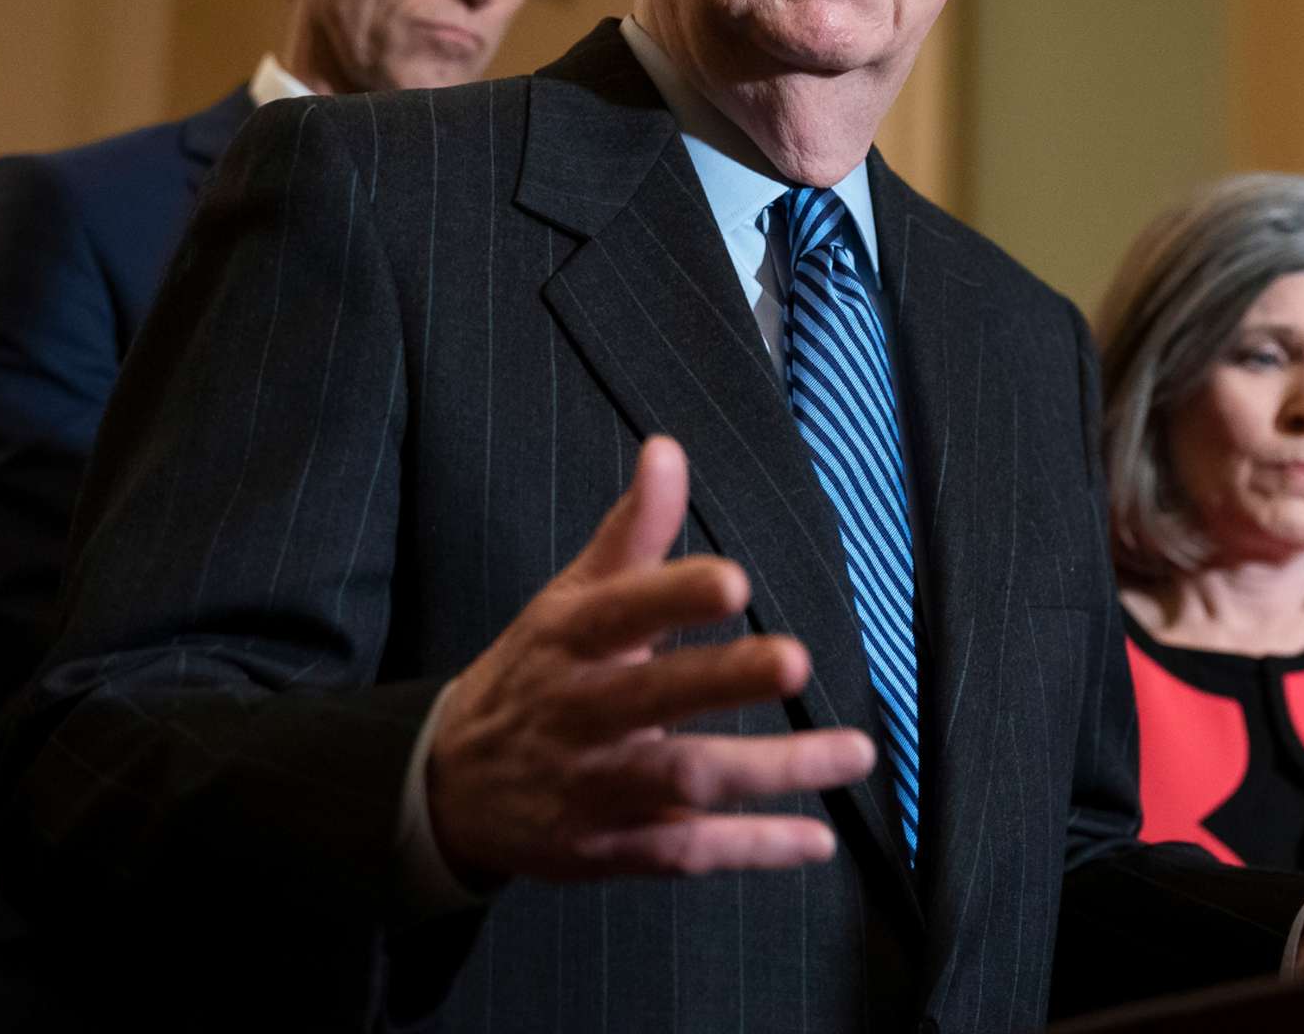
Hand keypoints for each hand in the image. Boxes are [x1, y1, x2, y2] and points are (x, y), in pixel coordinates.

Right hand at [426, 436, 876, 882]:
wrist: (450, 784)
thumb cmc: (535, 673)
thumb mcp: (568, 598)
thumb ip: (631, 531)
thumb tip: (669, 449)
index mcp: (569, 639)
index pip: (619, 612)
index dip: (673, 596)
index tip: (734, 581)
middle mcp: (579, 712)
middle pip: (653, 699)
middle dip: (724, 681)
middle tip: (795, 660)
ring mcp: (593, 786)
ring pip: (682, 780)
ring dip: (771, 768)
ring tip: (853, 751)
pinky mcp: (609, 849)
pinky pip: (687, 853)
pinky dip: (754, 848)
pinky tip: (817, 840)